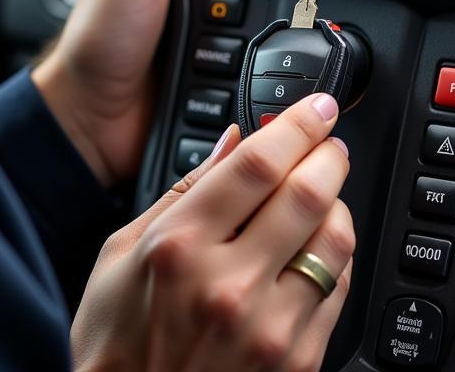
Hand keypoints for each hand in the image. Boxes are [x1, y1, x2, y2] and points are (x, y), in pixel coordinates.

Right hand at [71, 94, 354, 371]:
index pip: (257, 165)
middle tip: (327, 140)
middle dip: (328, 153)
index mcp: (179, 246)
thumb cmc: (115, 340)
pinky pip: (340, 291)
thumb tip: (232, 140)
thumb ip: (184, 189)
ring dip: (338, 203)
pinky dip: (336, 255)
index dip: (296, 125)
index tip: (314, 108)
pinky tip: (316, 244)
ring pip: (334, 242)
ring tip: (323, 192)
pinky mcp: (296, 364)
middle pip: (306, 195)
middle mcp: (227, 286)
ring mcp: (267, 330)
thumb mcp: (122, 251)